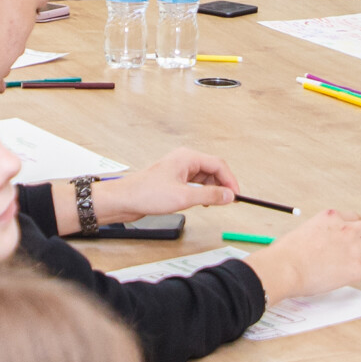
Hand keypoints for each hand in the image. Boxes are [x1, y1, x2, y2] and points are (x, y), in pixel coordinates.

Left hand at [98, 147, 240, 223]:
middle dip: (223, 185)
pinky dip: (202, 193)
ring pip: (205, 178)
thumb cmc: (146, 193)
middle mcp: (184, 161)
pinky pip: (196, 184)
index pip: (218, 164)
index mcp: (188, 157)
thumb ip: (210, 196)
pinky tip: (202, 203)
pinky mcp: (174, 181)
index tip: (236, 195)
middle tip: (229, 201)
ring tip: (215, 204)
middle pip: (213, 170)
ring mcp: (179, 170)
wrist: (124, 200)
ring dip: (212, 190)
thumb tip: (229, 195)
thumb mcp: (184, 197)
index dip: (230, 180)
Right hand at [250, 209, 360, 304]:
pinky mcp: (356, 267)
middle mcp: (346, 227)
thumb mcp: (302, 233)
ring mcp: (353, 246)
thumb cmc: (284, 255)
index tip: (355, 244)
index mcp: (331, 217)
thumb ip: (317, 236)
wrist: (282, 268)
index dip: (360, 232)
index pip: (357, 217)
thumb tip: (321, 248)